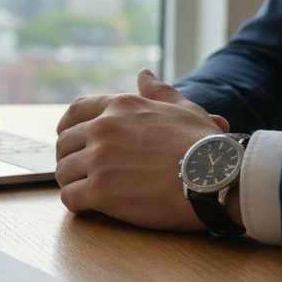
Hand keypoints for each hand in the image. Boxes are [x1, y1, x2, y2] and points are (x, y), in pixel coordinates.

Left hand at [55, 69, 238, 230]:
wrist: (218, 178)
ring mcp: (99, 160)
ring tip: (89, 192)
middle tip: (85, 173)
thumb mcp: (183, 108)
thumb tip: (143, 75)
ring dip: (73, 183)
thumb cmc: (204, 144)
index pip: (75, 111)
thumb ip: (158, 92)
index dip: (68, 128)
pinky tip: (90, 207)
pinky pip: (69, 198)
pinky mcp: (101, 191)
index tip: (72, 141)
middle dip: (71, 159)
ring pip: (63, 171)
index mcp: (120, 106)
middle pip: (64, 144)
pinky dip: (77, 204)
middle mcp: (103, 129)